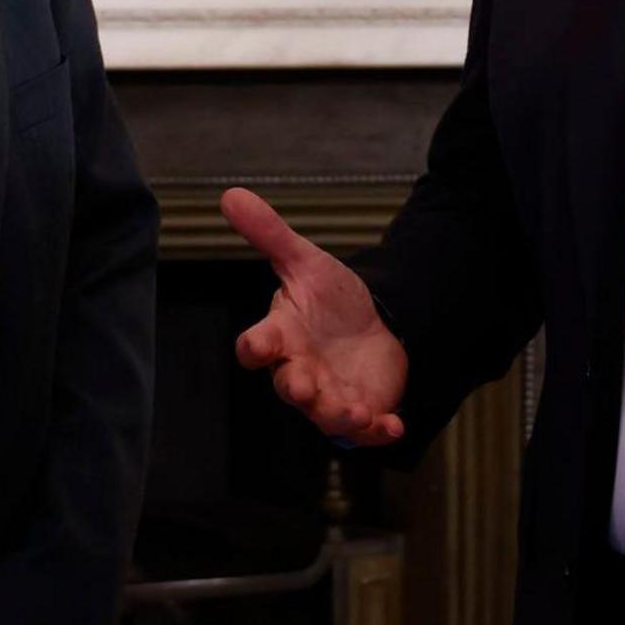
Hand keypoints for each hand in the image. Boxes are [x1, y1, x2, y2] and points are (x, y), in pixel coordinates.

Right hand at [223, 187, 408, 446]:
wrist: (372, 324)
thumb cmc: (327, 299)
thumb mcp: (304, 261)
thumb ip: (269, 233)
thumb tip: (230, 193)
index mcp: (282, 336)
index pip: (257, 346)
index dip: (254, 348)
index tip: (256, 346)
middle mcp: (300, 370)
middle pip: (289, 387)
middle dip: (297, 389)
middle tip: (304, 387)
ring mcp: (330, 394)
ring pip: (325, 414)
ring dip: (338, 415)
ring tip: (354, 411)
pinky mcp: (362, 408)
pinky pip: (366, 430)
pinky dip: (378, 430)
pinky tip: (393, 425)